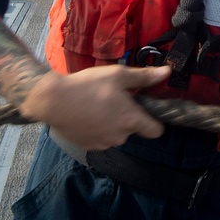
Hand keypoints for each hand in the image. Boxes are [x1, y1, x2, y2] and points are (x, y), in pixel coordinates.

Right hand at [18, 65, 170, 150]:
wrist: (52, 101)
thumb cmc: (88, 85)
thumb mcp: (118, 75)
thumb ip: (144, 76)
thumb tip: (167, 73)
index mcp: (131, 120)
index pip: (156, 131)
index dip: (155, 122)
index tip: (147, 110)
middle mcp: (120, 136)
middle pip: (133, 129)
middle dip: (128, 116)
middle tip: (116, 99)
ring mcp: (103, 143)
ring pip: (116, 134)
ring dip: (112, 123)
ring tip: (99, 105)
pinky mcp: (88, 146)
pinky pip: (101, 138)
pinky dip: (98, 129)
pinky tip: (88, 114)